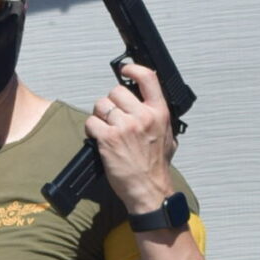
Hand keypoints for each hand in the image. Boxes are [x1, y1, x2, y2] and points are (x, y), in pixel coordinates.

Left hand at [88, 62, 177, 213]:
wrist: (149, 190)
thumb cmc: (156, 167)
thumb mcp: (169, 136)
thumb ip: (158, 117)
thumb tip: (149, 102)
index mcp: (159, 112)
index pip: (148, 78)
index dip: (134, 69)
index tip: (125, 70)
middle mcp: (143, 116)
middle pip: (116, 92)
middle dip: (111, 103)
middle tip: (113, 118)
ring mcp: (125, 126)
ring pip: (101, 105)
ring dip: (100, 116)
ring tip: (107, 130)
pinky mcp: (108, 138)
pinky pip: (91, 122)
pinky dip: (91, 130)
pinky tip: (99, 139)